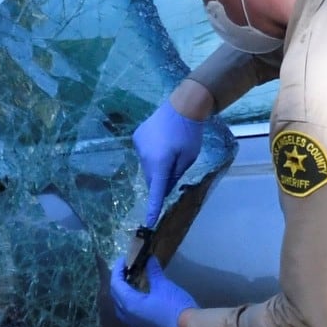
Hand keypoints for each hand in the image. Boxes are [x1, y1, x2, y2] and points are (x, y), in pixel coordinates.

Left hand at [110, 257, 198, 326]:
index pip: (116, 285)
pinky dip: (129, 305)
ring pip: (121, 308)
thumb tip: (149, 259)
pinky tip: (138, 300)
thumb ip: (153, 271)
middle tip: (126, 269)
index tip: (123, 259)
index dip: (117, 270)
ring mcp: (134, 326)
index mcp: (130, 304)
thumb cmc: (174, 305)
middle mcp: (127, 317)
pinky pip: (129, 316)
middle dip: (118, 282)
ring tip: (130, 283)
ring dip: (122, 295)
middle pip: (115, 296)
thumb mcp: (163, 285)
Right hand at [134, 99, 204, 223]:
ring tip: (170, 152)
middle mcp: (145, 156)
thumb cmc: (190, 133)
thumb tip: (165, 187)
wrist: (182, 105)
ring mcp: (139, 146)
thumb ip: (175, 175)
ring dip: (157, 167)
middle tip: (173, 174)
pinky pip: (144, 154)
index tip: (149, 222)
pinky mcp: (137, 137)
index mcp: (160, 163)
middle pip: (152, 179)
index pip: (157, 191)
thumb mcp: (188, 158)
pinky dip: (152, 156)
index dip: (153, 208)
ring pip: (147, 167)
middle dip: (160, 182)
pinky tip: (162, 143)